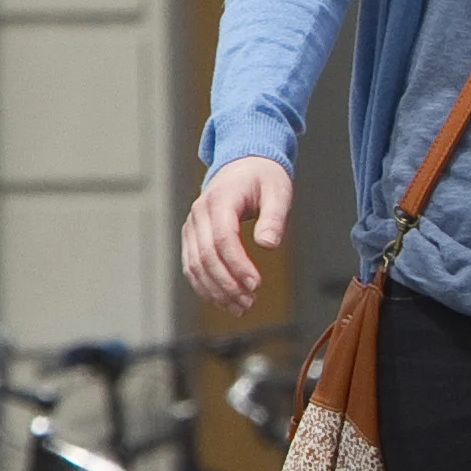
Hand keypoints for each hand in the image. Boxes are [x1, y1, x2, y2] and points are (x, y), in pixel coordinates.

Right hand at [182, 158, 291, 313]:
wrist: (243, 164)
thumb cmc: (263, 177)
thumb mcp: (278, 190)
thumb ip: (274, 217)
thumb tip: (269, 245)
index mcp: (219, 200)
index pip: (223, 239)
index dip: (237, 265)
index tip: (256, 284)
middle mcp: (198, 214)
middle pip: (205, 256)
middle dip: (227, 283)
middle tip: (249, 303)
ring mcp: (191, 226)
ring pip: (195, 265)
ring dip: (215, 290)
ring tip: (240, 307)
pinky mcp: (192, 237)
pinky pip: (192, 265)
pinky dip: (205, 285)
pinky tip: (223, 300)